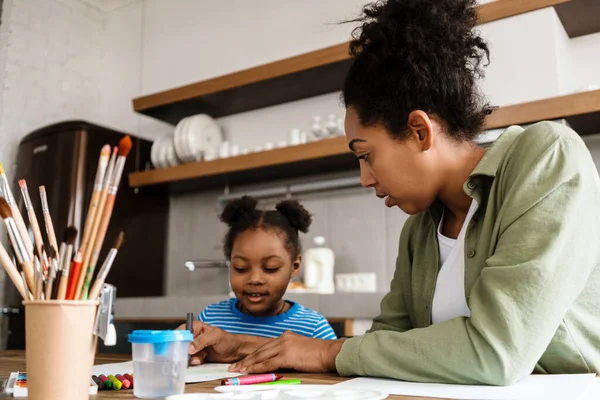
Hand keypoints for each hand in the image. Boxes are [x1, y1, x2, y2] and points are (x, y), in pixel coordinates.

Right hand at [176, 320, 240, 364]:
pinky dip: (195, 361)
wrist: (236, 352)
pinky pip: (191, 360)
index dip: (176, 338)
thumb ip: (202, 340)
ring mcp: (195, 347)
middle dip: (182, 351)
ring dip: (190, 358)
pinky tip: (201, 360)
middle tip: (187, 355)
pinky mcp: (198, 356)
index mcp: (196, 327)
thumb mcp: (215, 336)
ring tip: (200, 357)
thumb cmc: (228, 340)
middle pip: (180, 344)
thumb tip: (190, 348)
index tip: (175, 346)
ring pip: (185, 354)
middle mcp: (194, 336)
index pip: (180, 331)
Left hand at [228, 331, 344, 373]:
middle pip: (260, 350)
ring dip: (248, 364)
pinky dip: (258, 368)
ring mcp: (285, 346)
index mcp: (286, 336)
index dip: (253, 355)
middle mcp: (283, 338)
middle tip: (234, 366)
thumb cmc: (320, 353)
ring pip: (261, 356)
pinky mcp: (287, 355)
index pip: (265, 346)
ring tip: (238, 370)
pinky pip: (268, 363)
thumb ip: (289, 352)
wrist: (331, 352)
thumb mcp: (301, 349)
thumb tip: (280, 362)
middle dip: (246, 359)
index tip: (243, 361)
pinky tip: (250, 371)